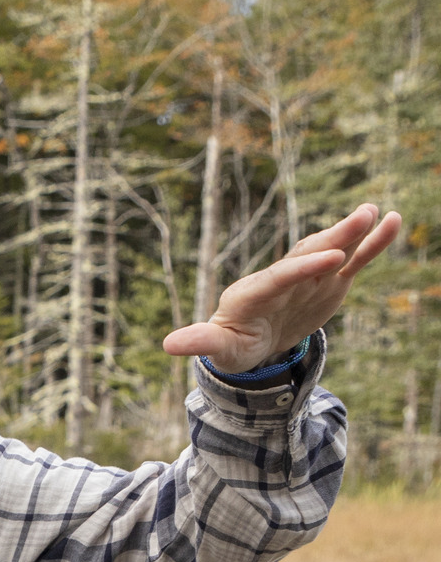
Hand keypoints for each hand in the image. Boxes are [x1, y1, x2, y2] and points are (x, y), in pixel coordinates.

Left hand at [164, 203, 400, 372]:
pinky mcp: (328, 281)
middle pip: (307, 256)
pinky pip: (351, 260)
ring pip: (331, 251)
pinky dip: (371, 244)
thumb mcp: (218, 348)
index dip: (303, 268)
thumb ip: (201, 342)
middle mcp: (281, 279)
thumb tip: (169, 344)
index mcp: (252, 293)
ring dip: (352, 233)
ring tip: (376, 212)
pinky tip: (392, 221)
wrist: (252, 341)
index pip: (279, 277)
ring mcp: (307, 278)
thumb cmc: (232, 344)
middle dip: (332, 239)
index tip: (329, 258)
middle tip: (361, 217)